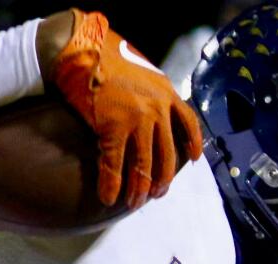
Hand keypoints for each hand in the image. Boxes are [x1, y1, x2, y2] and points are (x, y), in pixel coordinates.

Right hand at [43, 9, 201, 208]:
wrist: (83, 47)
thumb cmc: (105, 55)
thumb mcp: (140, 70)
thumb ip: (149, 92)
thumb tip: (145, 110)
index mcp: (165, 92)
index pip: (188, 121)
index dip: (192, 143)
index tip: (194, 160)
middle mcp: (157, 108)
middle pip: (167, 154)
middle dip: (162, 180)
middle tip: (156, 194)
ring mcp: (137, 120)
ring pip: (143, 165)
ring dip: (139, 189)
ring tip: (134, 203)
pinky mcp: (113, 129)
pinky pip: (114, 166)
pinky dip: (111, 185)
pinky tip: (108, 198)